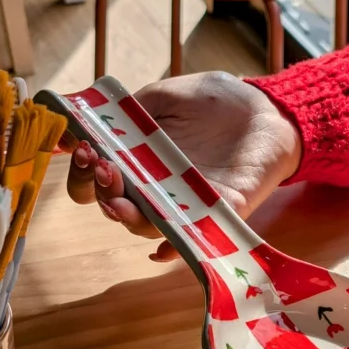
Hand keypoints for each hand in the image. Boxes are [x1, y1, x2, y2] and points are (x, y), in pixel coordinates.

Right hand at [64, 72, 301, 259]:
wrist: (269, 109)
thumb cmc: (215, 102)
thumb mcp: (165, 97)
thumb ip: (127, 112)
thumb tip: (79, 123)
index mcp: (136, 161)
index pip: (95, 180)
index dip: (82, 172)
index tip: (82, 150)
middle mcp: (155, 189)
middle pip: (114, 207)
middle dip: (101, 194)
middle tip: (104, 171)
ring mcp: (185, 204)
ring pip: (147, 226)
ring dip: (129, 217)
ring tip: (122, 202)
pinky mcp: (218, 213)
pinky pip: (193, 239)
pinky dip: (174, 249)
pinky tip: (161, 251)